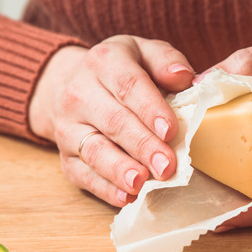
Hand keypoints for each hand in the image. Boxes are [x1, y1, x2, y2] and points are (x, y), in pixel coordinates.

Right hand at [29, 36, 194, 206]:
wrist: (73, 84)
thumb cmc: (123, 72)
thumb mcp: (144, 53)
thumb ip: (166, 60)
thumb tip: (185, 77)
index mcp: (104, 61)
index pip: (128, 85)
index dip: (151, 109)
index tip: (171, 130)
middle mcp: (79, 93)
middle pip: (114, 122)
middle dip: (142, 146)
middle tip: (167, 166)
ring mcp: (68, 127)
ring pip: (95, 151)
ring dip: (120, 170)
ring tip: (142, 182)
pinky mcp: (66, 157)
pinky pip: (83, 175)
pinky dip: (104, 189)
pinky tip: (126, 198)